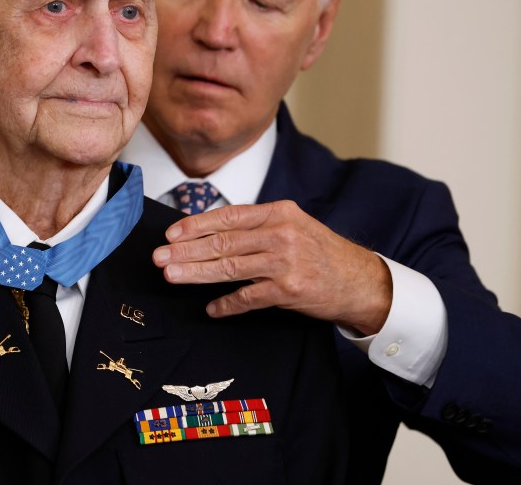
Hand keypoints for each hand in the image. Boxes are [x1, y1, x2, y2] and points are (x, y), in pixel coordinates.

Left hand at [152, 200, 392, 334]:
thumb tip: (210, 232)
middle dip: (185, 250)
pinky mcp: (289, 291)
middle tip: (159, 257)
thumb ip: (257, 226)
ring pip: (229, 268)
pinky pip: (248, 298)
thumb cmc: (321, 252)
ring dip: (195, 273)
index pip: (228, 215)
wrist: (361, 280)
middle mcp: (281, 234)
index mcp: (279, 212)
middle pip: (223, 242)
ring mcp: (285, 262)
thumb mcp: (293, 225)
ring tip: (171, 276)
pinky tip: (210, 308)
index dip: (196, 225)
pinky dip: (226, 304)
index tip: (171, 233)